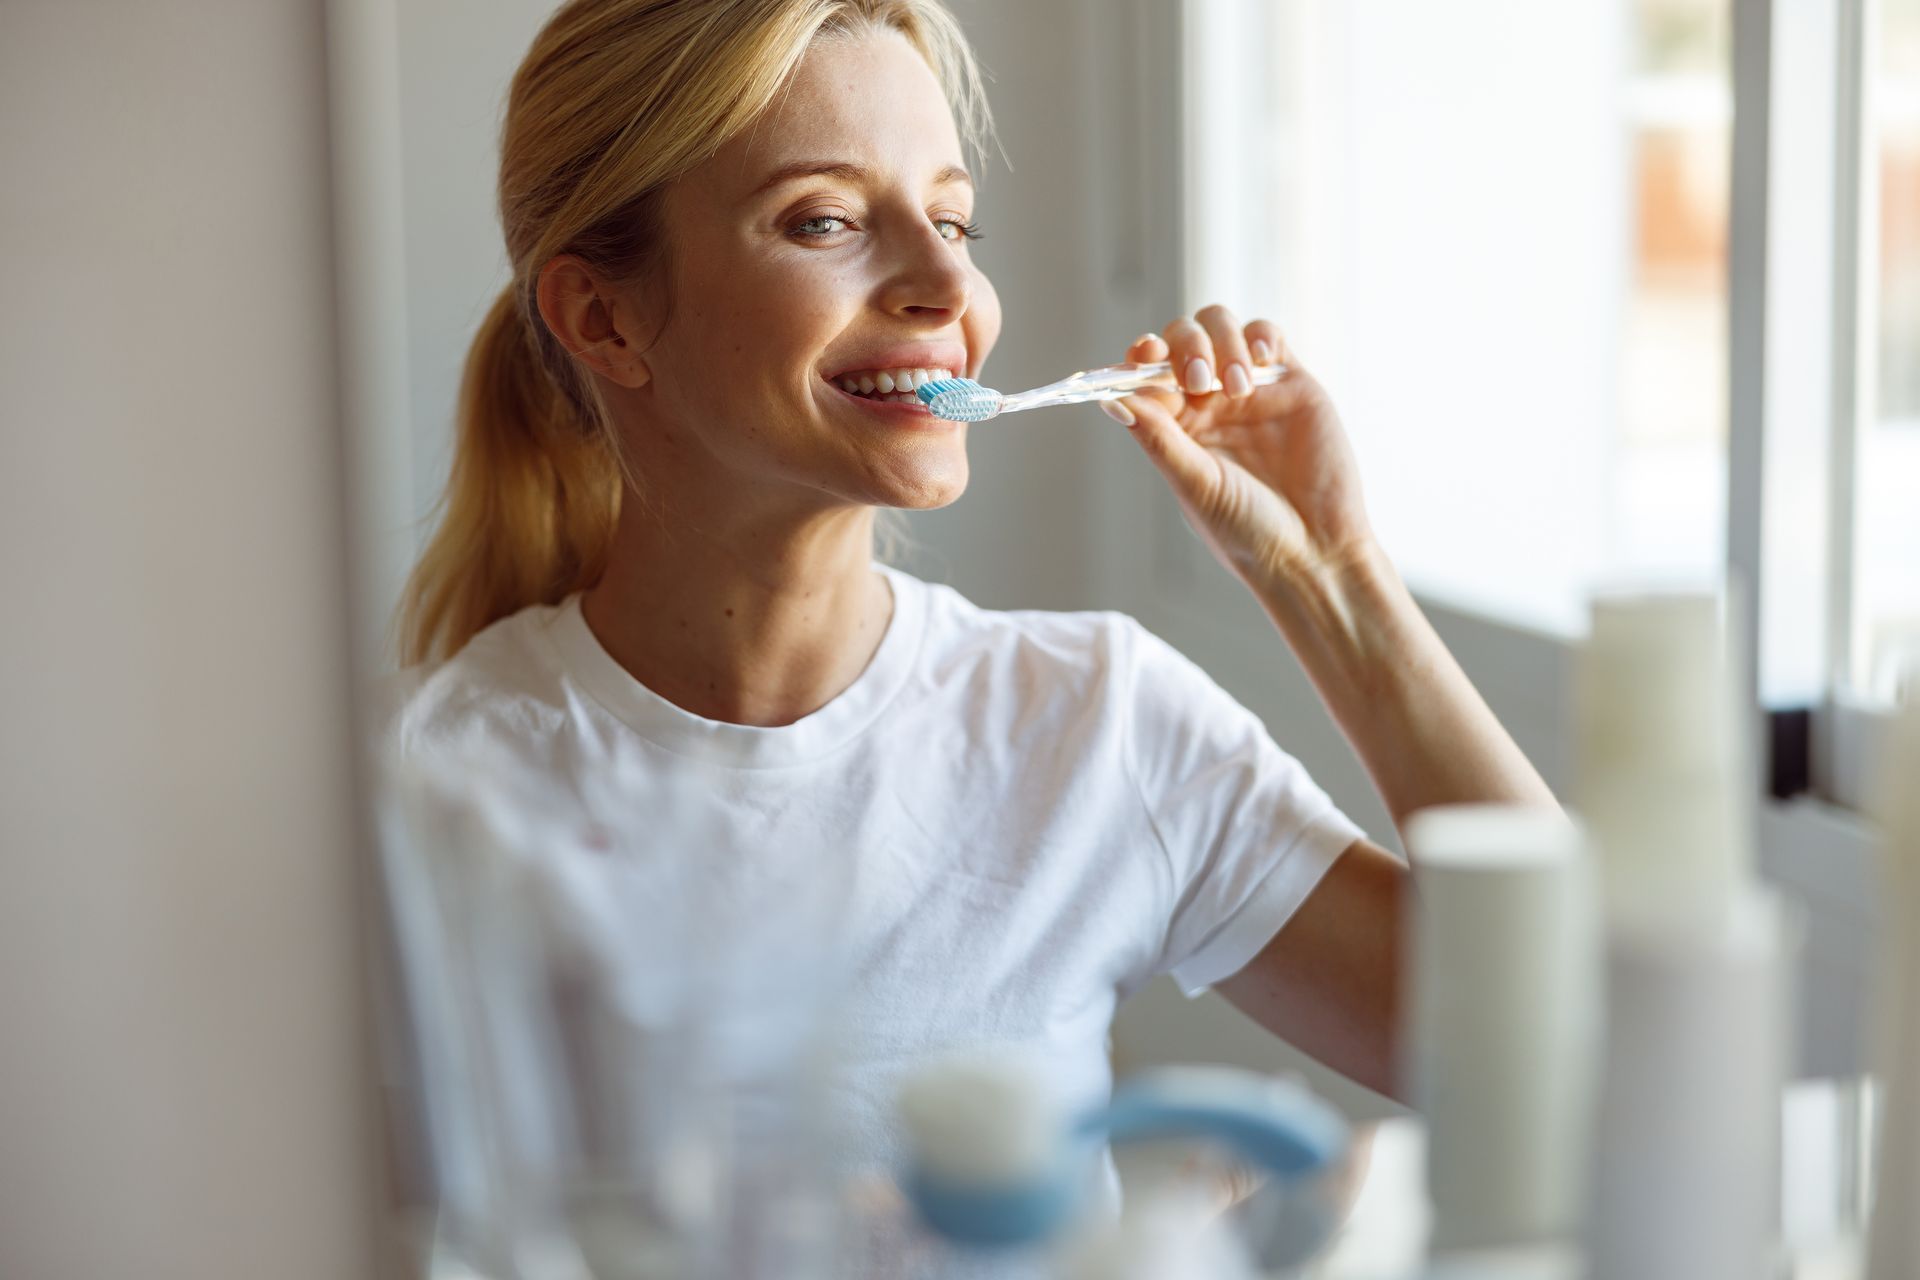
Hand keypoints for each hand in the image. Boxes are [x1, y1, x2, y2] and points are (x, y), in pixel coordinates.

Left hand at [1110, 307, 1375, 589]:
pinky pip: (1268, 337)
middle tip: (1200, 381)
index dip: (1141, 356)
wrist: (1313, 549)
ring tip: (1237, 386)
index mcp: (1176, 427)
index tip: (1143, 355)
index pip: (1147, 373)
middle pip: (1183, 340)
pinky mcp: (1292, 383)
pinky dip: (1259, 336)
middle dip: (1186, 347)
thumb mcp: (1195, 485)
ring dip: (1222, 342)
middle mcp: (1209, 404)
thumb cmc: (1248, 532)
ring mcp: (1250, 390)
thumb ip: (1158, 438)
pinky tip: (1260, 363)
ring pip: (1222, 328)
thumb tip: (1111, 400)